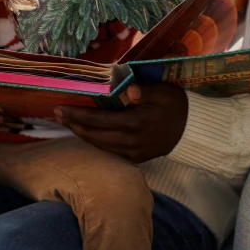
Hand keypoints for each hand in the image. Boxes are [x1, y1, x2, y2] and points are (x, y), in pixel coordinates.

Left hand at [54, 83, 187, 162]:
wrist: (193, 132)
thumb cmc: (178, 107)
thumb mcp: (165, 93)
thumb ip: (145, 92)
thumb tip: (128, 91)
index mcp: (134, 123)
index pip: (98, 120)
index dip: (77, 115)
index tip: (60, 108)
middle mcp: (129, 141)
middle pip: (93, 135)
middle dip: (73, 125)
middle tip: (56, 115)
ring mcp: (132, 152)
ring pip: (99, 146)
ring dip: (81, 135)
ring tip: (67, 123)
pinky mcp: (136, 158)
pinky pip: (109, 152)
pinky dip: (95, 143)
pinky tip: (87, 134)